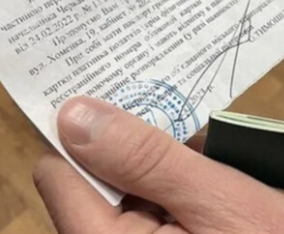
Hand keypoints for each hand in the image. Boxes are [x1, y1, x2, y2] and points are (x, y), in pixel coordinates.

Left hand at [33, 97, 283, 233]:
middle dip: (134, 138)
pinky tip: (212, 153)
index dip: (79, 128)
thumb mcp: (223, 199)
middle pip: (96, 174)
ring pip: (131, 178)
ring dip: (165, 151)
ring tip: (204, 131)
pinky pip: (159, 191)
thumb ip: (148, 160)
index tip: (108, 84)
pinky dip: (181, 167)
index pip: (60, 174)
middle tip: (172, 99)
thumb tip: (74, 114)